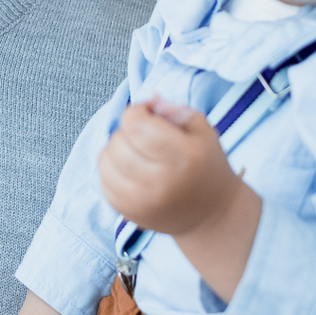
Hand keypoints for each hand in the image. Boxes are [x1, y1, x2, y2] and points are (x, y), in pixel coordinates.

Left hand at [98, 98, 261, 299]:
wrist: (212, 215)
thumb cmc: (206, 165)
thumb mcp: (201, 131)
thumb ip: (173, 109)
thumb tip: (148, 100)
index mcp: (183, 157)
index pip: (137, 124)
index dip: (138, 111)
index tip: (149, 114)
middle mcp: (160, 182)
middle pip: (119, 140)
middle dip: (128, 131)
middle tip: (146, 137)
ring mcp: (141, 201)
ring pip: (105, 159)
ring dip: (117, 149)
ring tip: (137, 153)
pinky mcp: (128, 213)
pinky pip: (103, 181)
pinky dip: (113, 170)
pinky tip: (131, 171)